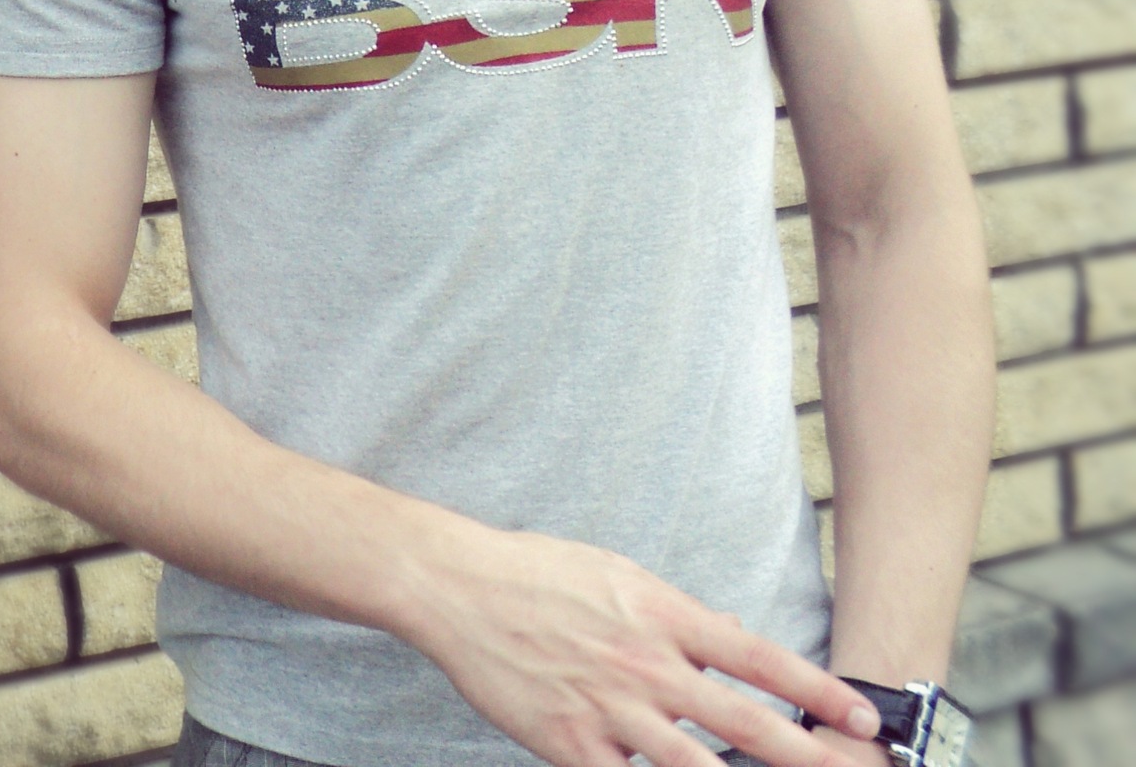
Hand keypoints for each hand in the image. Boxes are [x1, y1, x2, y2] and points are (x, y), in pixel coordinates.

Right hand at [400, 524, 882, 766]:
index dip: (814, 688)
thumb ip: (679, 612)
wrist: (462, 588)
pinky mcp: (570, 747)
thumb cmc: (540, 572)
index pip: (756, 655)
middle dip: (804, 754)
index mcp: (661, 613)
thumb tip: (732, 633)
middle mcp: (644, 663)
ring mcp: (608, 709)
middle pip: (741, 719)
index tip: (859, 713)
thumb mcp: (620, 573)